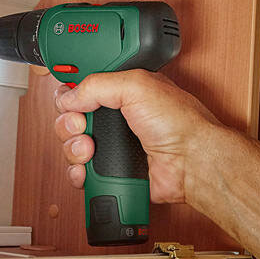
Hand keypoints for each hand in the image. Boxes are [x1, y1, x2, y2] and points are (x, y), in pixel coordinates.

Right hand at [53, 70, 223, 204]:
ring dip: (73, 148)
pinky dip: (79, 173)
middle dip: (68, 122)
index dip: (69, 92)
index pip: (82, 88)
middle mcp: (116, 118)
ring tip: (90, 150)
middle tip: (82, 125)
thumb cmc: (180, 123)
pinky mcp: (112, 172)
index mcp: (121, 92)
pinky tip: (88, 169)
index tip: (68, 99)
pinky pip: (82, 173)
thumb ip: (97, 84)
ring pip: (72, 147)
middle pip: (71, 118)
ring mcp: (112, 146)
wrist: (192, 163)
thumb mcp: (136, 85)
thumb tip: (69, 96)